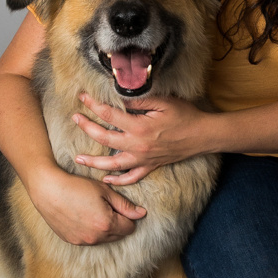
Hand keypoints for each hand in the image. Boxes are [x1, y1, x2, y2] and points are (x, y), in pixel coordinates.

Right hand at [28, 161, 145, 244]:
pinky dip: (91, 230)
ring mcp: (83, 241)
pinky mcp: (72, 241)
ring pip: (104, 239)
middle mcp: (96, 237)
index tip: (120, 206)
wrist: (49, 190)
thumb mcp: (104, 191)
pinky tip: (83, 216)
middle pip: (118, 235)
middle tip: (107, 206)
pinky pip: (89, 239)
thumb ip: (124, 205)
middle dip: (118, 223)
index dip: (128, 216)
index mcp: (107, 224)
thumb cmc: (77, 187)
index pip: (129, 228)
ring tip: (94, 210)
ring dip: (104, 228)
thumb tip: (141, 214)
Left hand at [73, 94, 209, 185]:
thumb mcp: (163, 102)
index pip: (109, 114)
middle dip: (87, 127)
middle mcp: (137, 145)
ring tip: (78, 158)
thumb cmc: (185, 115)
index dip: (93, 105)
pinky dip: (118, 180)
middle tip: (75, 119)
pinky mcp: (150, 166)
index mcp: (139, 126)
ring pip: (112, 163)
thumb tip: (120, 97)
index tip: (82, 97)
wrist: (202, 135)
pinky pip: (131, 177)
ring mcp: (143, 159)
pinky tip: (106, 179)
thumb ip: (140, 100)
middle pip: (104, 137)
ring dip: (94, 161)